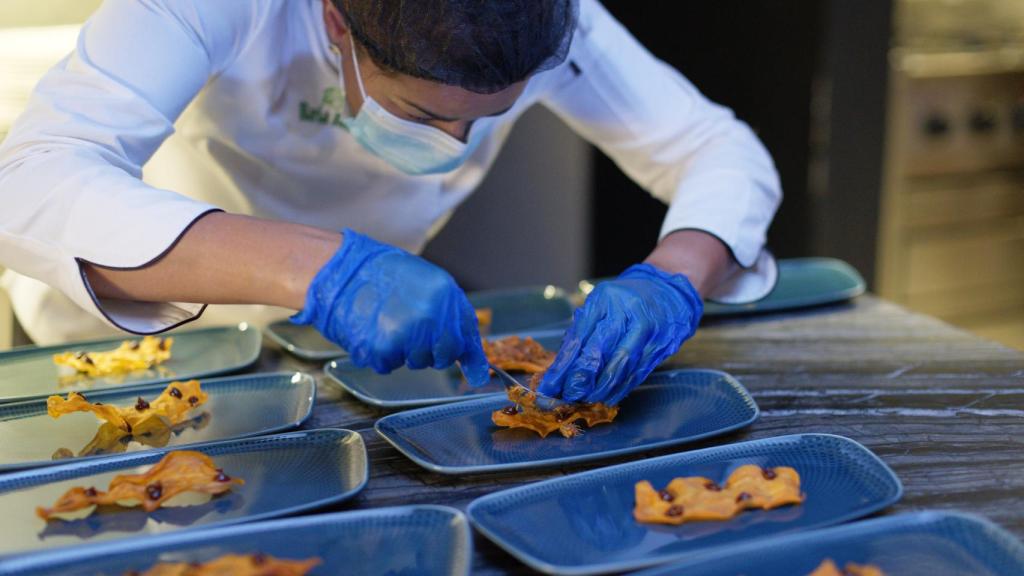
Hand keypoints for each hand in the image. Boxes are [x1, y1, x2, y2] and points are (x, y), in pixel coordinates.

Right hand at [291, 229, 488, 384]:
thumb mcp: (426, 282)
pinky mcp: (383, 349)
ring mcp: (408, 334)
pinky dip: (382, 355)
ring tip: (387, 323)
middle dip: (431, 351)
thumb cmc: (382, 273)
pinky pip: (390, 365)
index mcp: (445, 294)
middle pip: (444, 355)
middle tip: (410, 331)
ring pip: (417, 362)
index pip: (466, 335)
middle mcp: (431, 316)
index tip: (476, 372)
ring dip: (404, 351)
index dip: (469, 355)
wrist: (340, 271)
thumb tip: (475, 361)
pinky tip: (373, 332)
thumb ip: (450, 314)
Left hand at [537, 263, 702, 404]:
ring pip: (619, 366)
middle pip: (598, 351)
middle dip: (580, 378)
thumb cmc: (627, 299)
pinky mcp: (659, 345)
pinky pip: (637, 371)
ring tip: (586, 400)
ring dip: (601, 388)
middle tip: (568, 395)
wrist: (669, 290)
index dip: (563, 364)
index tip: (551, 384)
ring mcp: (645, 330)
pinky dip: (621, 388)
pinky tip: (609, 397)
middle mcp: (626, 313)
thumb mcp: (601, 302)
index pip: (579, 336)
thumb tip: (563, 362)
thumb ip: (583, 327)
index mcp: (605, 299)